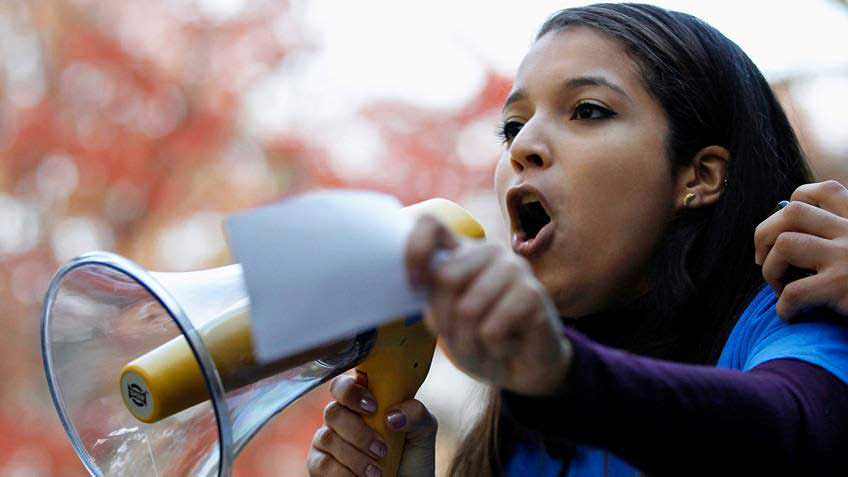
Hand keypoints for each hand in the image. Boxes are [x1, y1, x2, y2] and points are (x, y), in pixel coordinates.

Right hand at [307, 374, 436, 476]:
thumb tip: (392, 416)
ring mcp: (327, 441)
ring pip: (327, 438)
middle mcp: (341, 417)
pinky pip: (321, 465)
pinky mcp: (319, 465)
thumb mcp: (423, 431)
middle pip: (333, 411)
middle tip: (382, 449)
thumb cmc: (411, 456)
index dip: (352, 392)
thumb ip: (416, 413)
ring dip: (355, 457)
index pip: (344, 384)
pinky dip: (343, 474)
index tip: (373, 407)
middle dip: (358, 433)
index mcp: (362, 401)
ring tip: (377, 472)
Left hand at [406, 215, 572, 396]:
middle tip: (461, 337)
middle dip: (445, 320)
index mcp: (463, 252)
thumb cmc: (480, 341)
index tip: (414, 285)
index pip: (430, 224)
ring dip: (468, 342)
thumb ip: (432, 294)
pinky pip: (491, 330)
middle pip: (446, 276)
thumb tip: (416, 283)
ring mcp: (515, 269)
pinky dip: (492, 349)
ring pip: (468, 309)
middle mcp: (490, 252)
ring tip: (484, 346)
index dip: (414, 249)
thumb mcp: (446, 318)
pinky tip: (507, 346)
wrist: (523, 370)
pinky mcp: (533, 294)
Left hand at [754, 180, 847, 320]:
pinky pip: (792, 291)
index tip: (785, 229)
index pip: (824, 190)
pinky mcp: (842, 286)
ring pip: (785, 244)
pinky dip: (783, 307)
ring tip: (780, 288)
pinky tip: (791, 316)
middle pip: (792, 211)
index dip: (795, 203)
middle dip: (764, 234)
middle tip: (763, 260)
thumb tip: (781, 238)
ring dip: (771, 269)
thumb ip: (836, 240)